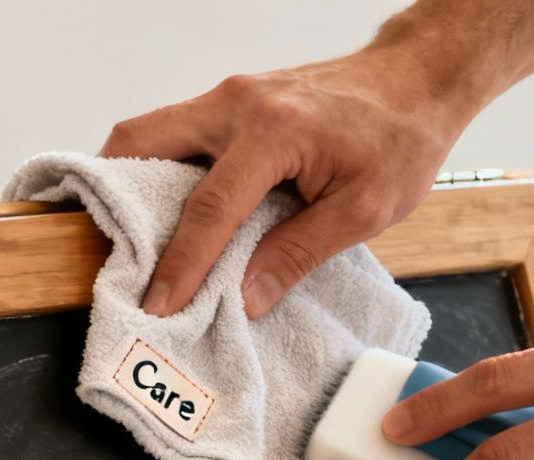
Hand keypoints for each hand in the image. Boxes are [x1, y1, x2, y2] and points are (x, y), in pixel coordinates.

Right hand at [101, 44, 476, 319]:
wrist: (418, 81)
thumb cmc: (400, 139)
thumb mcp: (362, 211)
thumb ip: (297, 254)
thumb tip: (243, 299)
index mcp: (274, 131)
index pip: (209, 208)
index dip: (179, 264)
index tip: (159, 304)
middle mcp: (239, 103)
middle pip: (143, 141)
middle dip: (116, 199)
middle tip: (115, 257)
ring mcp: (232, 95)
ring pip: (153, 131)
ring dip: (134, 181)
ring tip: (135, 239)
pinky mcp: (235, 101)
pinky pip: (178, 132)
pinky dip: (162, 168)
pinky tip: (171, 210)